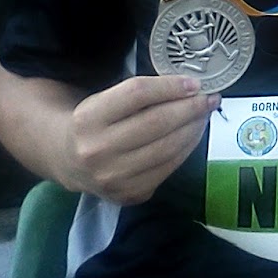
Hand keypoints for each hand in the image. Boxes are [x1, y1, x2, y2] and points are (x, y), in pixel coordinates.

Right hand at [64, 74, 216, 204]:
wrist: (69, 161)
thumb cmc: (95, 123)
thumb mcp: (104, 100)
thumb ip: (140, 94)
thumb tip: (189, 87)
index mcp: (88, 119)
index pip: (137, 94)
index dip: (170, 86)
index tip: (194, 82)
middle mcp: (97, 151)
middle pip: (156, 122)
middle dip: (189, 108)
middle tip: (209, 98)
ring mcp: (113, 178)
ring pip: (166, 148)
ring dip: (193, 129)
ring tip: (204, 115)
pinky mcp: (129, 194)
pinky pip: (167, 169)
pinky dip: (186, 150)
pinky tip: (192, 136)